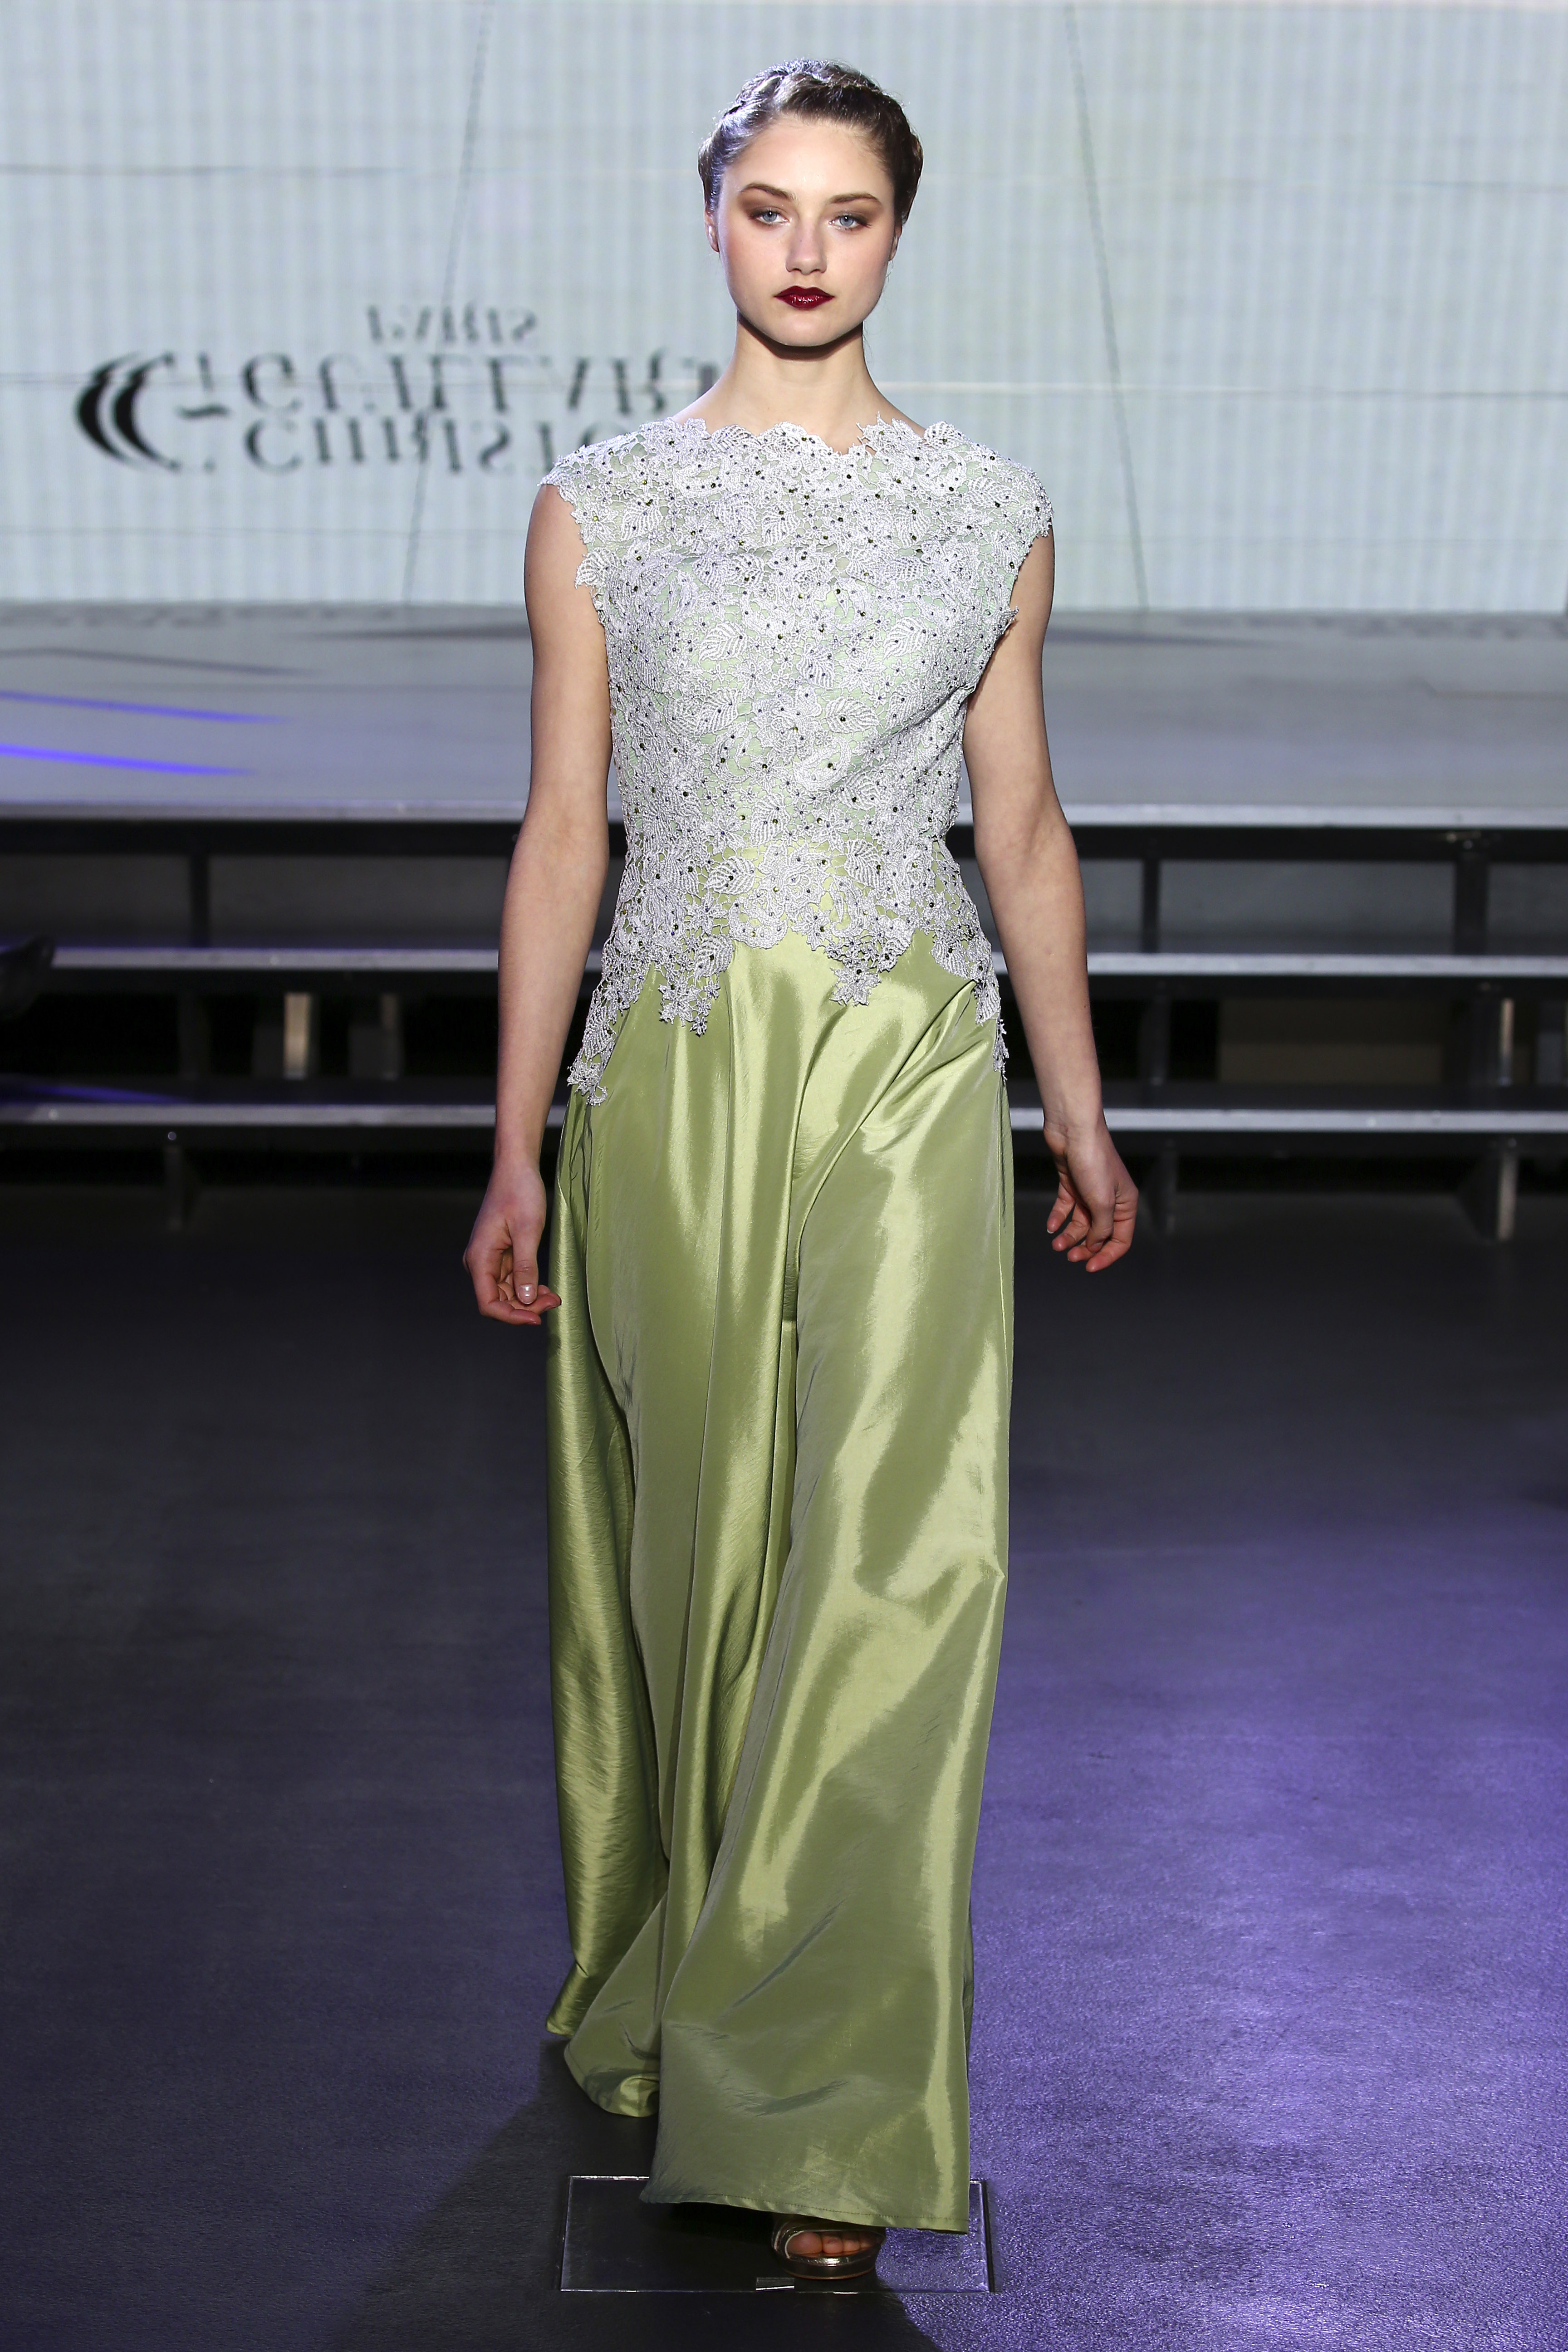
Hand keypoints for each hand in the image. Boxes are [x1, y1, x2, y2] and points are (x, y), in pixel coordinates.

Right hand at [464, 1160, 561, 1324]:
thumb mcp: (527, 1231)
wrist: (516, 1168)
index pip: (488, 1303)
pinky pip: (512, 1280)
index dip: (511, 1316)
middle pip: (498, 1301)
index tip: (536, 1317)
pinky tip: (545, 1288)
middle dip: (524, 1307)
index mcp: (480, 1258)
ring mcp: (490, 1260)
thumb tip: (525, 1299)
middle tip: (553, 1301)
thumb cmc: (519, 1192)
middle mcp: (480, 1262)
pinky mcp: (501, 1255)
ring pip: (507, 1293)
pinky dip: (528, 1286)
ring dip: (528, 1299)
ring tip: (553, 1295)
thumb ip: (525, 1267)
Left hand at [1045, 1118, 1137, 1270]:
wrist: (1073, 1130)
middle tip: (1069, 1256)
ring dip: (1070, 1236)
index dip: (1106, 1256)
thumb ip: (1101, 1228)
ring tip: (1056, 1244)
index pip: (1121, 1239)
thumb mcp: (1102, 1202)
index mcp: (1125, 1204)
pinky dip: (1059, 1218)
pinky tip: (1051, 1226)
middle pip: (1099, 1234)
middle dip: (1085, 1248)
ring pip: (1081, 1223)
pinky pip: (1066, 1208)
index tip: (1089, 1267)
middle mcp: (1110, 1200)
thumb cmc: (1093, 1162)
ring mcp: (1090, 1192)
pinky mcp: (1072, 1184)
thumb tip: (1096, 1245)